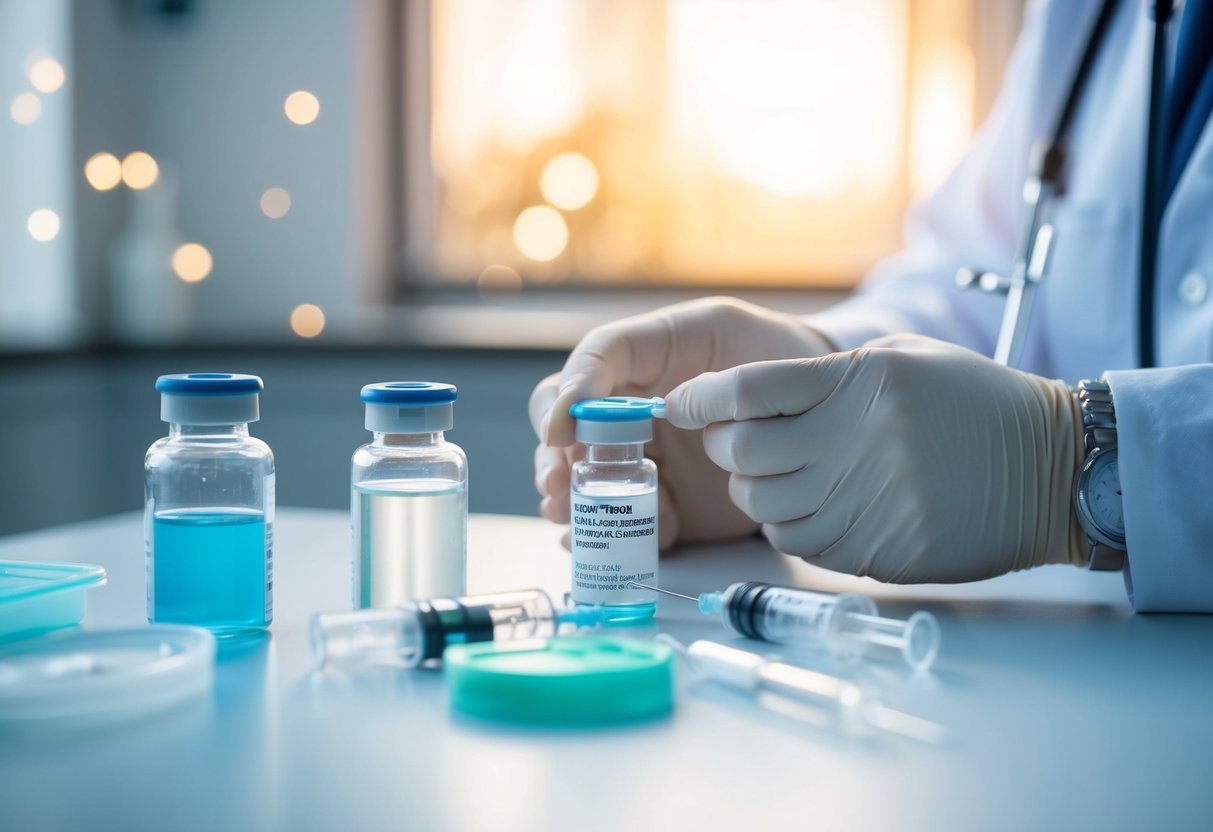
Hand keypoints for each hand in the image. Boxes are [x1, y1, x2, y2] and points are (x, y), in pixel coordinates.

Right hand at [529, 297, 834, 547]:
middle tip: (557, 485)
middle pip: (567, 436)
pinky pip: (629, 524)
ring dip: (571, 503)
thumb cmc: (766, 352)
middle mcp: (628, 415)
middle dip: (554, 462)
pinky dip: (611, 535)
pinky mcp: (670, 506)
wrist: (823, 406)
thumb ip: (667, 346)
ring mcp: (646, 463)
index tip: (559, 430)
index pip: (582, 376)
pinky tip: (604, 542)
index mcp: (635, 364)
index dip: (562, 401)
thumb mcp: (716, 325)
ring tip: (569, 518)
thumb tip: (640, 401)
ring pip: (587, 485)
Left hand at [664, 334, 1086, 581]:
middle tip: (734, 437)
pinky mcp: (874, 551)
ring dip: (754, 487)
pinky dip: (787, 525)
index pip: (748, 389)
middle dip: (722, 444)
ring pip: (760, 504)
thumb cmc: (974, 403)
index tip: (679, 402)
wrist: (1049, 471)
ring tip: (780, 472)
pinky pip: (797, 542)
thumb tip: (746, 396)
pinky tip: (811, 505)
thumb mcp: (902, 358)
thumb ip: (826, 373)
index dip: (700, 396)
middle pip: (741, 451)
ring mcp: (864, 503)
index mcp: (858, 383)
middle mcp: (854, 443)